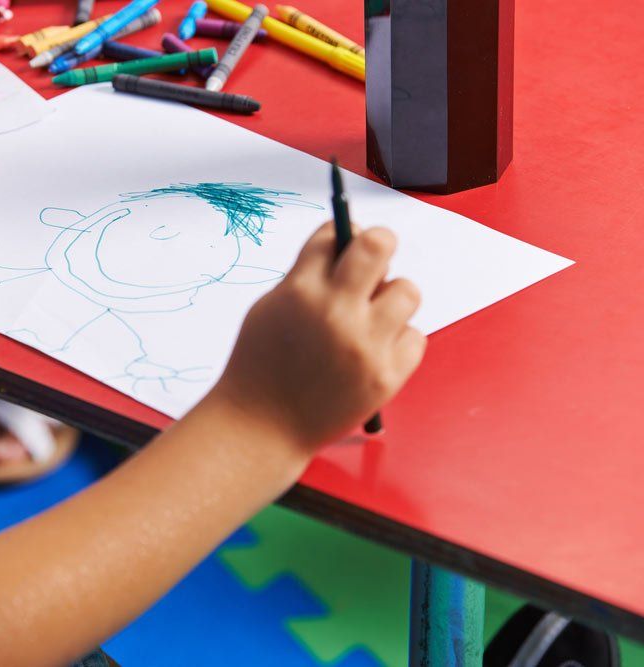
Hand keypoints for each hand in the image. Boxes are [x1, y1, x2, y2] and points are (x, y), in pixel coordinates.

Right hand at [211, 223, 425, 451]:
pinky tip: (371, 353)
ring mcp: (365, 345)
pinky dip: (397, 341)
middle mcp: (335, 313)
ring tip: (370, 319)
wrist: (262, 427)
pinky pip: (414, 336)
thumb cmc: (262, 366)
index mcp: (300, 291)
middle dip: (379, 244)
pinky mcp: (386, 376)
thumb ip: (306, 278)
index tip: (345, 243)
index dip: (341, 234)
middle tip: (375, 258)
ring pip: (407, 291)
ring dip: (391, 299)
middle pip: (379, 245)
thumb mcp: (269, 309)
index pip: (334, 234)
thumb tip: (345, 245)